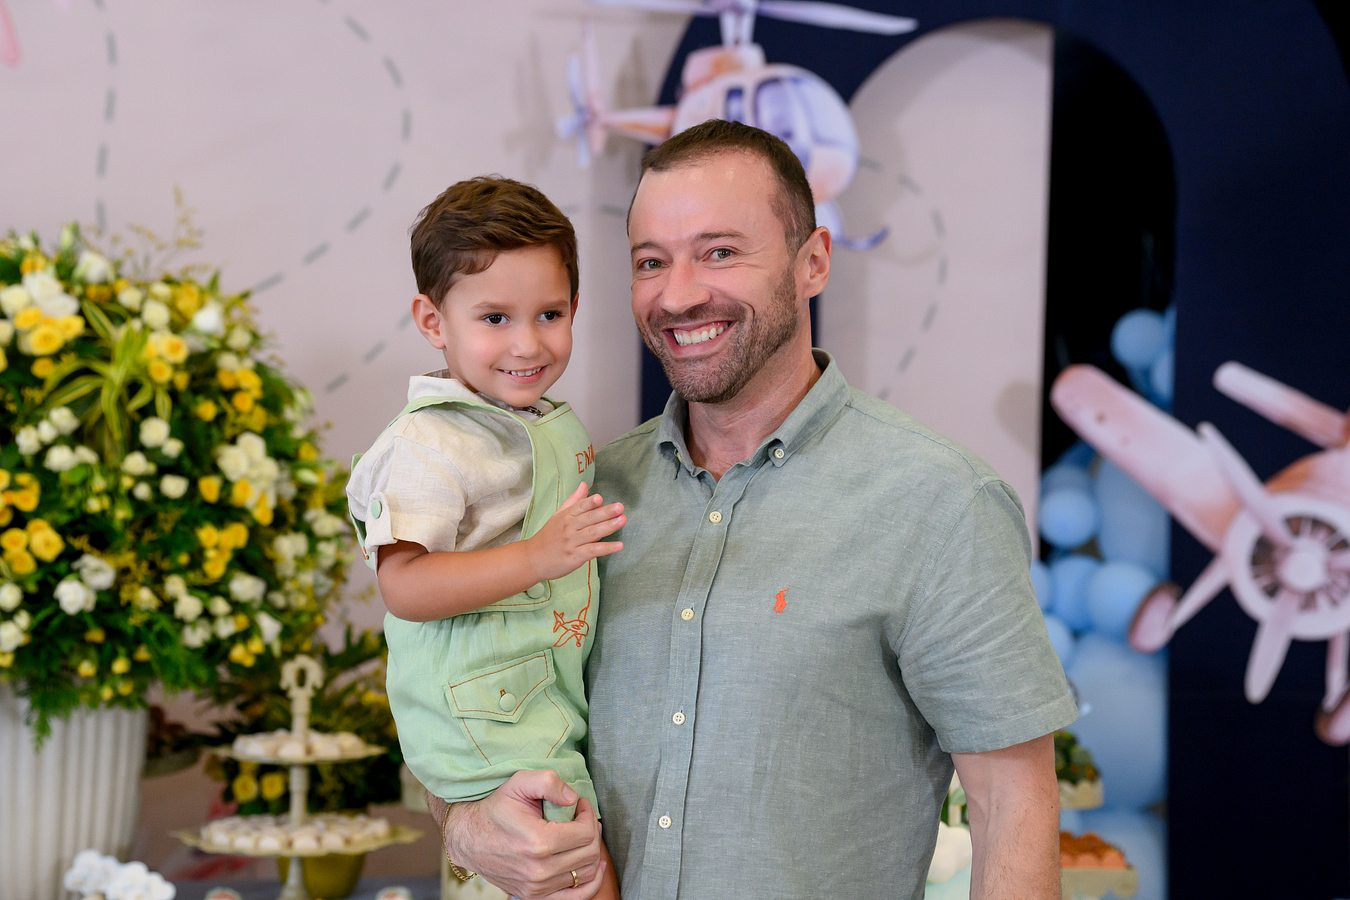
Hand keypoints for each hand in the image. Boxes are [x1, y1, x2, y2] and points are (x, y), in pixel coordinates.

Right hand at [437, 770, 607, 898]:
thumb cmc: (495, 809)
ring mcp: (537, 887)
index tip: (579, 805)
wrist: (469, 838)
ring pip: (586, 873)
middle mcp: (539, 870)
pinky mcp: (535, 896)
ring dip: (591, 852)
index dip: (588, 814)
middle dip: (592, 830)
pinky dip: (590, 882)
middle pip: (589, 853)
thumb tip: (574, 798)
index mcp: (538, 843)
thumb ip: (549, 782)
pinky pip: (576, 897)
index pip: (585, 833)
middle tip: (581, 817)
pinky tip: (593, 865)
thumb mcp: (519, 783)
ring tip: (582, 835)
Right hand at [527, 482, 624, 581]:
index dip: (589, 503)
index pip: (579, 507)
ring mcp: (572, 543)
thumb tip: (584, 485)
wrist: (533, 559)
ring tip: (622, 520)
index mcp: (566, 516)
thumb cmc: (548, 536)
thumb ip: (574, 501)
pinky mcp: (575, 557)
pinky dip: (606, 548)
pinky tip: (619, 545)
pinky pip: (593, 551)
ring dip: (609, 527)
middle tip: (620, 507)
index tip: (599, 498)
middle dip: (605, 512)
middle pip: (589, 519)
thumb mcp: (558, 515)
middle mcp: (569, 528)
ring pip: (592, 533)